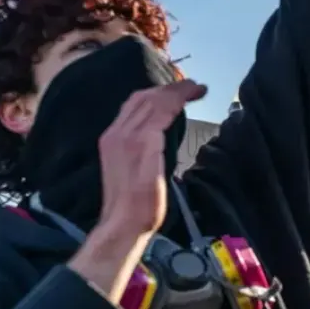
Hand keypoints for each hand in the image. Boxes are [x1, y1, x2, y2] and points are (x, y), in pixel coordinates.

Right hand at [69, 80, 204, 302]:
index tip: (177, 92)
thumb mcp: (136, 170)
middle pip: (143, 98)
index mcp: (112, 138)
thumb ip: (145, 151)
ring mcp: (127, 137)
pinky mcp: (142, 144)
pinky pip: (162, 114)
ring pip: (153, 101)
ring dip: (177, 92)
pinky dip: (177, 102)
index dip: (156, 94)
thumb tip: (163, 140)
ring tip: (197, 88)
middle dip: (169, 88)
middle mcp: (116, 133)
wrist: (124, 223)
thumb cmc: (134, 205)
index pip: (134, 105)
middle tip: (192, 85)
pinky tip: (191, 98)